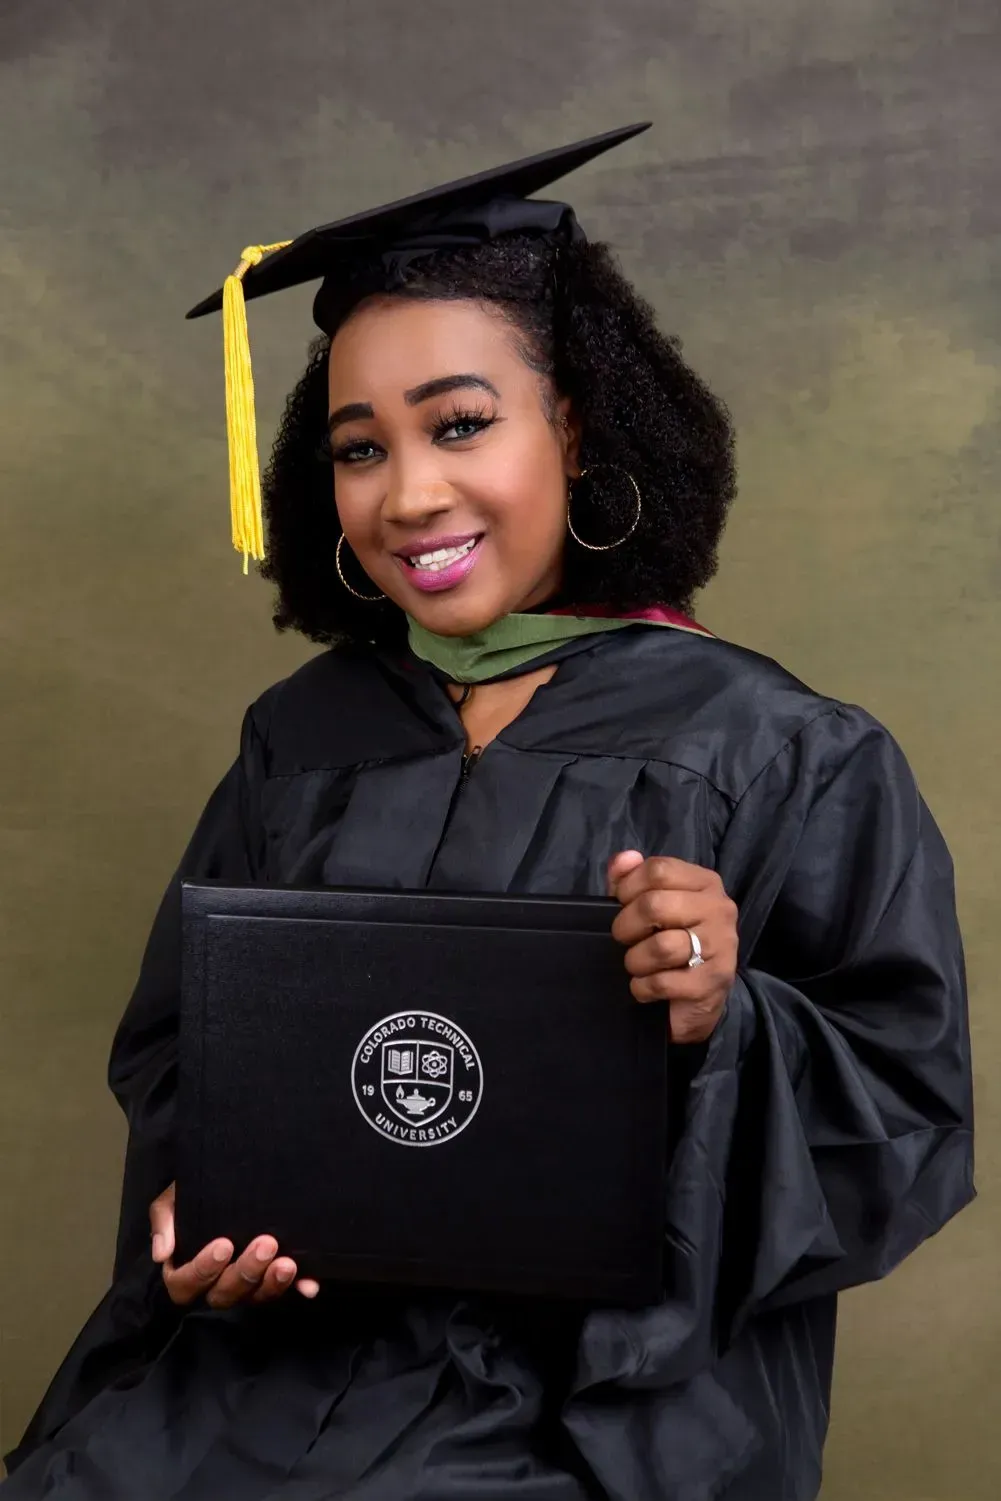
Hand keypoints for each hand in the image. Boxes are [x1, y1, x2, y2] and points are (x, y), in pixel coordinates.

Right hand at [150, 1183, 319, 1307]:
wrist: (226, 1177)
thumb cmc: (195, 1192)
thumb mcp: (174, 1198)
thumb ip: (165, 1219)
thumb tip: (163, 1254)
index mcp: (186, 1269)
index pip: (185, 1284)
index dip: (202, 1271)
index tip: (223, 1244)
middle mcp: (214, 1284)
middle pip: (224, 1295)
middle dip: (246, 1272)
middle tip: (266, 1243)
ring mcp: (244, 1284)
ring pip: (254, 1297)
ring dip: (272, 1284)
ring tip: (287, 1263)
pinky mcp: (270, 1278)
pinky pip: (284, 1290)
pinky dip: (297, 1288)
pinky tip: (310, 1285)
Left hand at [608, 852, 737, 1042]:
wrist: (699, 1001)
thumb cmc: (671, 942)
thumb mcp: (647, 904)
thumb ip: (630, 878)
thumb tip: (623, 859)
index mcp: (705, 883)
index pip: (658, 870)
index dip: (628, 888)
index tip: (622, 905)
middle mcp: (719, 909)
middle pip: (655, 905)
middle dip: (626, 927)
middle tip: (624, 940)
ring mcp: (721, 946)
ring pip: (661, 946)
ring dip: (635, 961)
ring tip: (637, 965)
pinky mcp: (714, 981)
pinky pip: (663, 982)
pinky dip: (642, 987)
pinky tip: (646, 987)